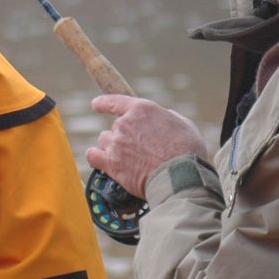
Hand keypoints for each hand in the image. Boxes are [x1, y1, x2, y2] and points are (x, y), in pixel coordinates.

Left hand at [85, 94, 210, 198]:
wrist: (179, 176)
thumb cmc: (186, 150)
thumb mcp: (182, 123)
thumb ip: (166, 117)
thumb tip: (161, 118)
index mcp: (141, 109)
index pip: (114, 101)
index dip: (103, 103)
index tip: (96, 105)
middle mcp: (125, 123)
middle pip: (115, 127)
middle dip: (125, 136)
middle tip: (140, 149)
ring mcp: (116, 143)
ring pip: (104, 141)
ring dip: (112, 147)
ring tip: (128, 159)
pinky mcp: (111, 164)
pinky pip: (93, 156)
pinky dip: (96, 157)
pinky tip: (102, 161)